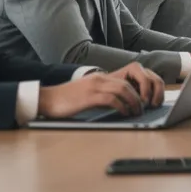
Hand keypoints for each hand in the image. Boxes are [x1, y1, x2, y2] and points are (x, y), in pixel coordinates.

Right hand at [37, 62, 160, 118]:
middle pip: (128, 84)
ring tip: (136, 112)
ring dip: (134, 102)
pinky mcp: (89, 97)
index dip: (138, 89)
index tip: (143, 101)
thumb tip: (121, 105)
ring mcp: (94, 86)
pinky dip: (121, 106)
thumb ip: (104, 95)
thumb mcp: (89, 94)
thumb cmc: (67, 100)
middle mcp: (99, 79)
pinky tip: (124, 114)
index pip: (126, 79)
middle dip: (140, 97)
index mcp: (101, 77)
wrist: (47, 99)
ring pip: (123, 89)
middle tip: (143, 109)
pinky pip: (111, 99)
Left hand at [110, 62, 165, 106]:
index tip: (143, 103)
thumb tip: (131, 104)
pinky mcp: (150, 84)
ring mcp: (148, 76)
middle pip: (156, 81)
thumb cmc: (108, 89)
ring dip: (158, 96)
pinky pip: (159, 89)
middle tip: (151, 106)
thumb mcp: (113, 90)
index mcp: (134, 68)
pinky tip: (154, 106)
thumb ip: (122, 94)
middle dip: (155, 94)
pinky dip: (159, 97)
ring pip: (159, 84)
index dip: (146, 92)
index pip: (145, 79)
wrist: (106, 88)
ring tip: (153, 107)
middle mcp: (143, 71)